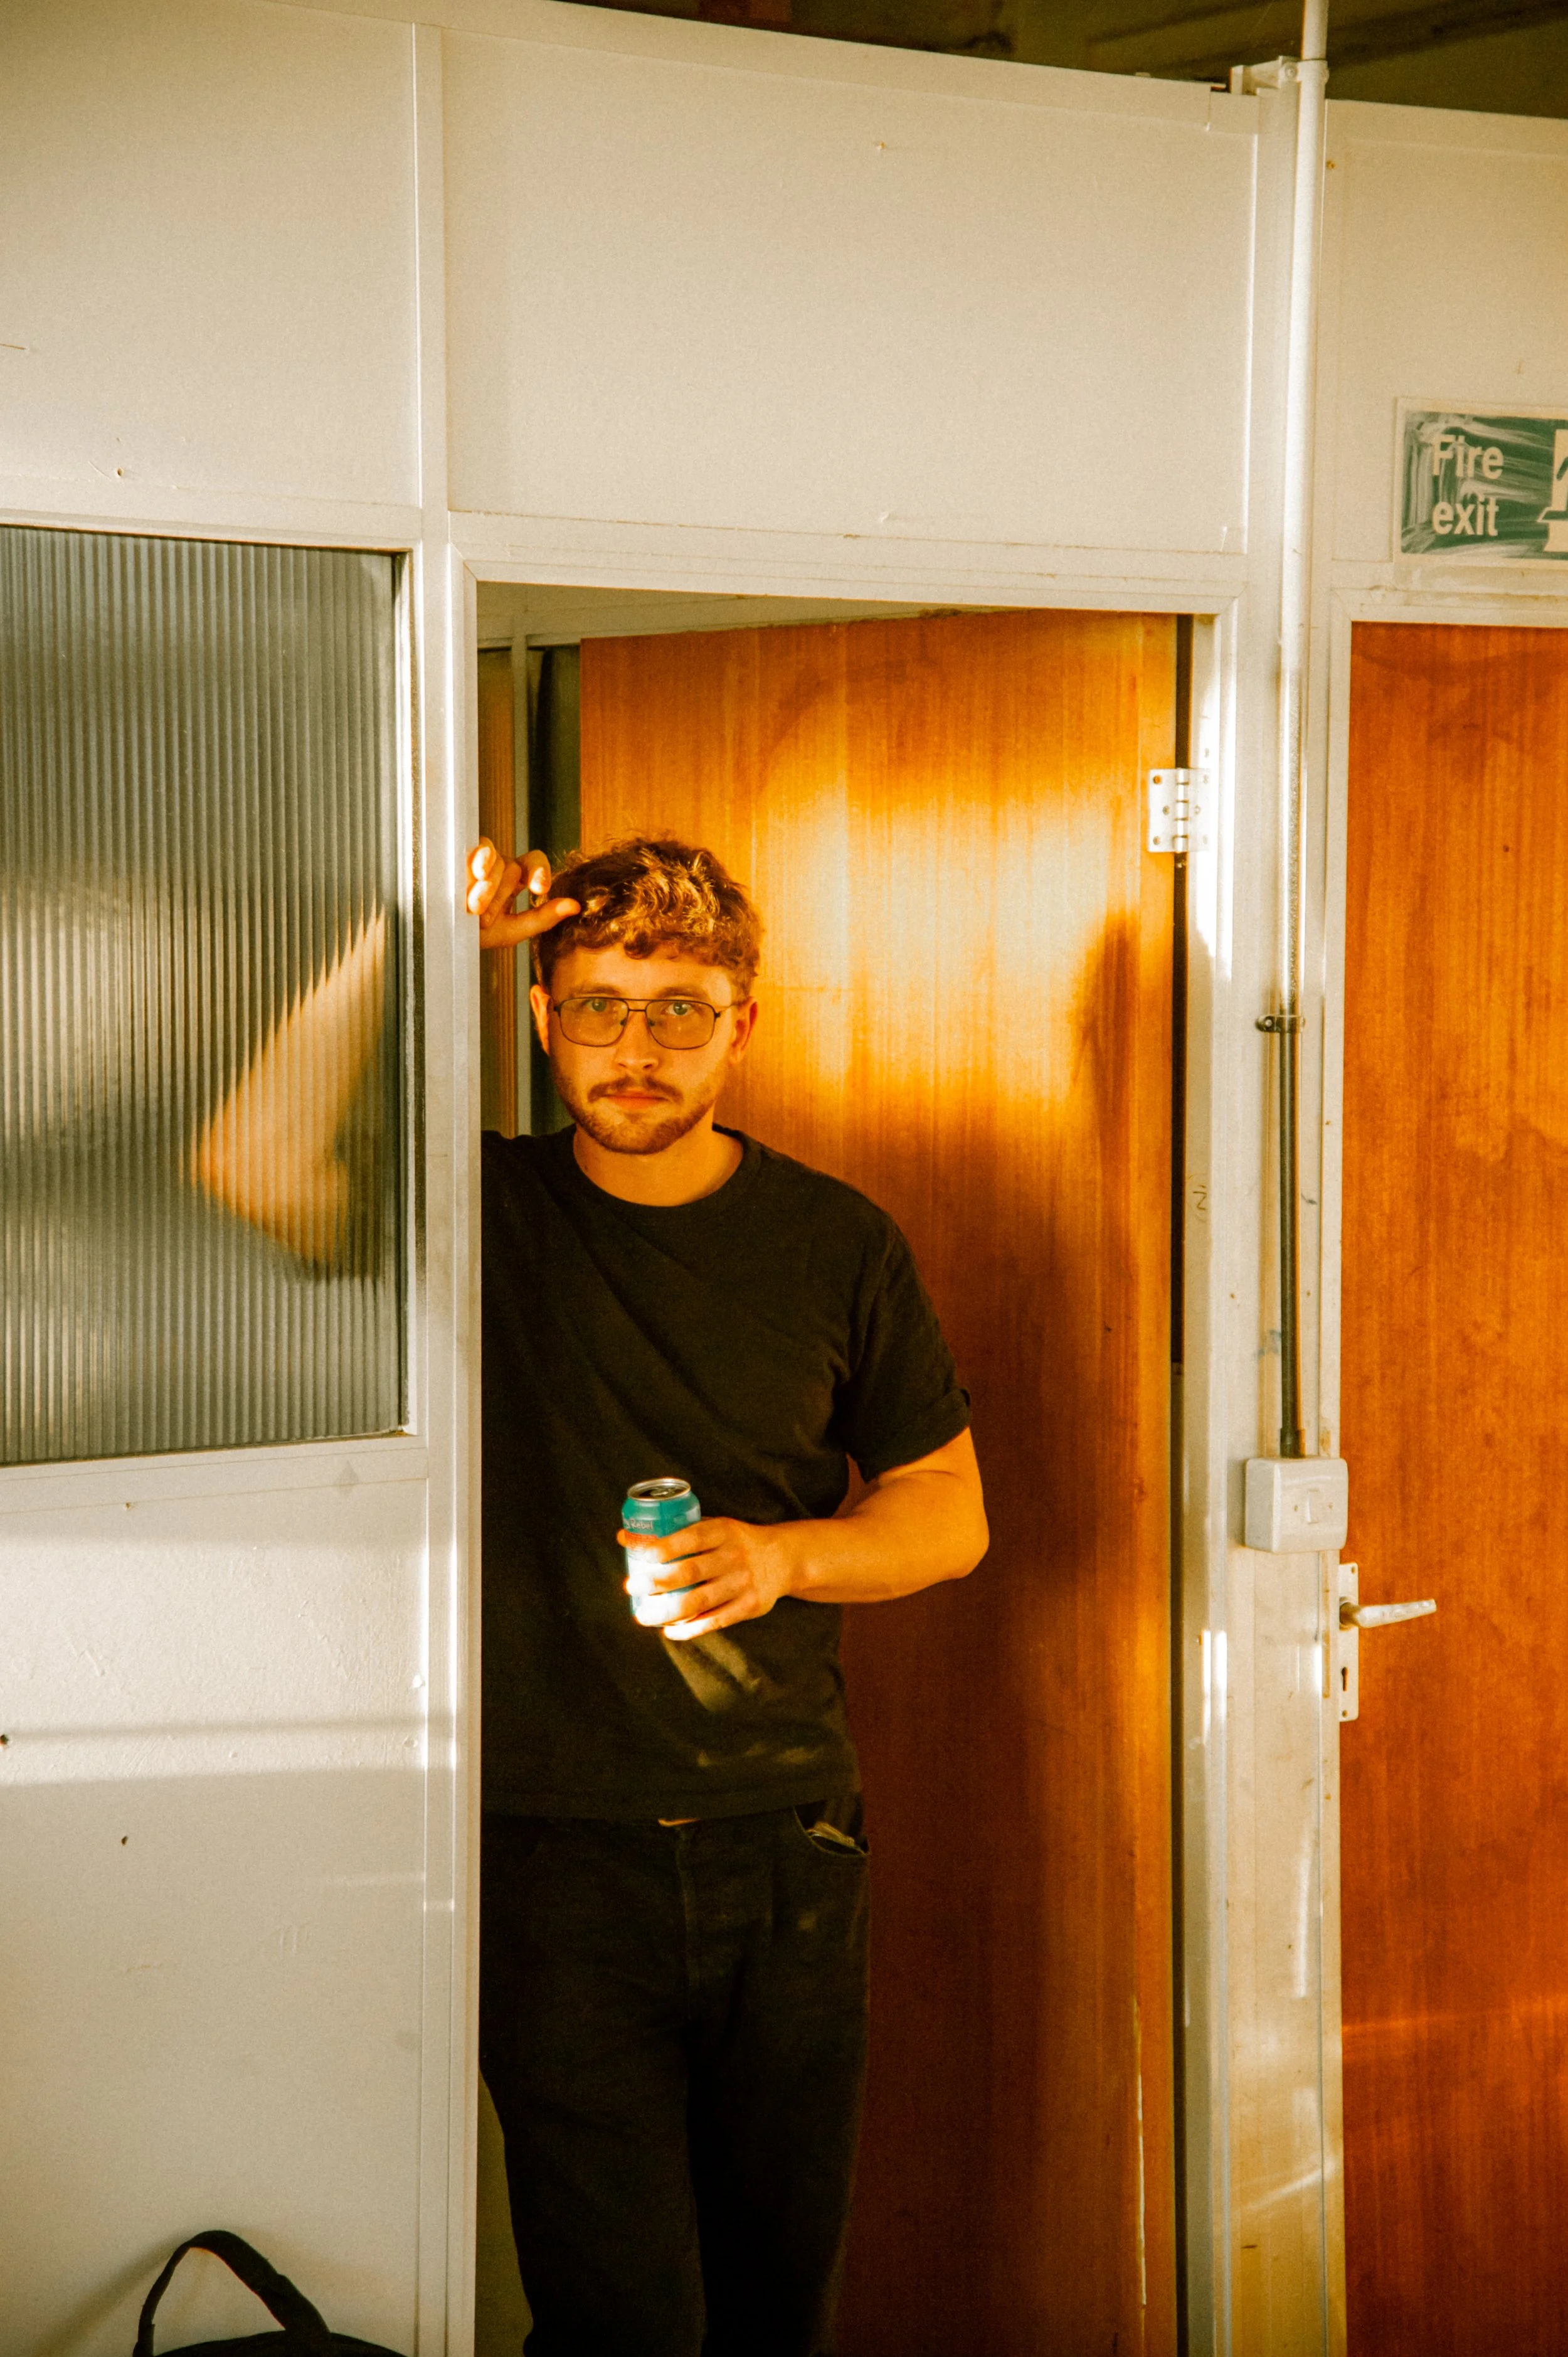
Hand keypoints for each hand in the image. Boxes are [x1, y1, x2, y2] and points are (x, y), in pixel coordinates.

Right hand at [465, 839, 579, 948]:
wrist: (440, 937)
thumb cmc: (476, 935)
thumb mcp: (512, 930)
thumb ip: (544, 918)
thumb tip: (576, 906)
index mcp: (515, 879)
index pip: (534, 862)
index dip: (540, 870)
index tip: (539, 891)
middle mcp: (499, 865)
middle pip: (512, 868)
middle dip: (500, 896)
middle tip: (482, 919)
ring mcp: (479, 859)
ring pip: (496, 860)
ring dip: (487, 887)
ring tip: (471, 908)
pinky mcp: (461, 855)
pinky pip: (479, 848)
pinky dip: (480, 860)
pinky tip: (477, 873)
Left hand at [619, 1517, 800, 1640]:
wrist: (784, 1559)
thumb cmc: (736, 1542)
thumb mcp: (717, 1527)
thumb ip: (680, 1533)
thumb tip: (626, 1537)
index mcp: (722, 1531)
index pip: (684, 1539)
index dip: (656, 1547)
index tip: (632, 1551)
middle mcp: (733, 1556)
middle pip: (687, 1572)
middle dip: (654, 1581)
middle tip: (631, 1587)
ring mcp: (742, 1583)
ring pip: (697, 1602)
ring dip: (665, 1612)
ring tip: (643, 1616)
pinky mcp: (748, 1607)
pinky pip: (713, 1621)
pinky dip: (688, 1629)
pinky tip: (669, 1630)